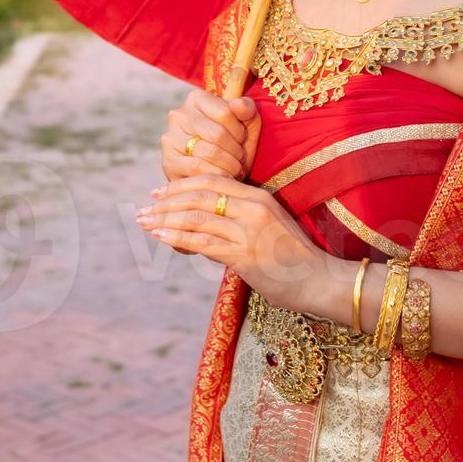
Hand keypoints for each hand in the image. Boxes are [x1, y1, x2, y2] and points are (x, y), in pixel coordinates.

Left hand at [136, 175, 332, 307]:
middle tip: (144, 208)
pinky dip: (177, 238)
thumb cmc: (292, 257)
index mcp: (258, 196)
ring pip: (196, 217)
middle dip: (166, 201)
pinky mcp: (244, 254)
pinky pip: (202, 242)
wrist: (318, 279)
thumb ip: (240, 218)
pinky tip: (160, 237)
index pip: (211, 181)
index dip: (181, 185)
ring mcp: (248, 231)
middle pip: (199, 196)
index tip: (158, 192)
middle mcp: (252, 208)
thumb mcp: (268, 225)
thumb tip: (204, 223)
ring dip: (164, 220)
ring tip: (144, 223)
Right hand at [160, 86, 258, 182]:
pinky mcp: (169, 161)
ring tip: (235, 169)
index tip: (243, 139)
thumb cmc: (233, 142)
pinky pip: (198, 168)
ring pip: (209, 152)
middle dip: (236, 151)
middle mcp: (179, 115)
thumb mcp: (246, 123)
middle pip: (217, 134)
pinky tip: (223, 177)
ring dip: (229, 165)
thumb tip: (237, 103)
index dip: (240, 131)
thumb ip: (246, 109)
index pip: (225, 112)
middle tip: (240, 159)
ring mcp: (170, 138)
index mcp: (197, 99)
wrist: (216, 173)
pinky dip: (217, 175)